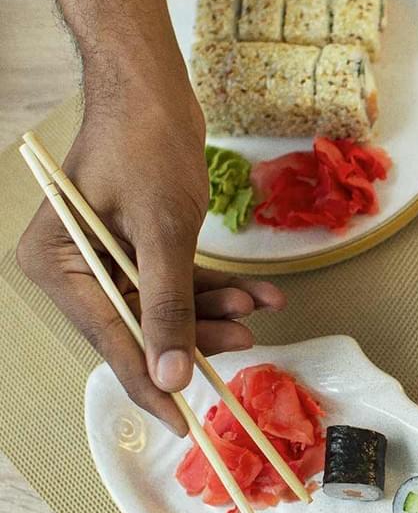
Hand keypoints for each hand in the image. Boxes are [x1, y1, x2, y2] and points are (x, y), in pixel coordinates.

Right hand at [17, 0, 285, 435]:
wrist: (156, 85)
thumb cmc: (147, 146)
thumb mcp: (163, 233)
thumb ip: (168, 308)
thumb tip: (172, 378)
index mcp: (59, 267)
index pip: (112, 343)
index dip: (152, 385)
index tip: (185, 427)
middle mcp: (77, 268)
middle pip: (144, 327)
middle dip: (200, 336)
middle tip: (248, 345)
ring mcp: (109, 257)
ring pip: (170, 306)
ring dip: (219, 311)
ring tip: (262, 308)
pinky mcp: (142, 245)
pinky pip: (182, 280)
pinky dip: (221, 287)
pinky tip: (263, 294)